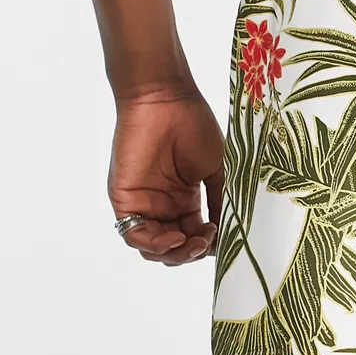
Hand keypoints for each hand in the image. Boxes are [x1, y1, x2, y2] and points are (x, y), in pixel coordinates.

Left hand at [109, 86, 223, 265]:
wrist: (165, 100)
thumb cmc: (193, 126)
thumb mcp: (216, 170)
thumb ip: (220, 201)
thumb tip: (230, 231)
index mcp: (184, 199)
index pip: (194, 236)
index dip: (208, 245)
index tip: (225, 240)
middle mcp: (163, 205)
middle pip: (174, 248)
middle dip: (192, 253)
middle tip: (208, 243)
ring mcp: (143, 204)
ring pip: (153, 248)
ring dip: (175, 254)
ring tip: (194, 243)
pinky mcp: (124, 200)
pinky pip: (134, 234)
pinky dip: (154, 245)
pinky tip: (175, 239)